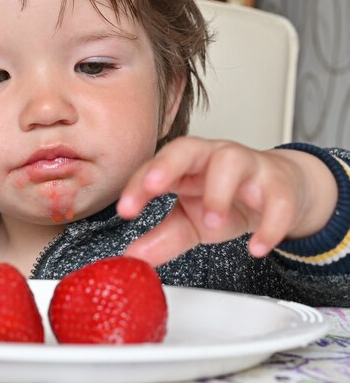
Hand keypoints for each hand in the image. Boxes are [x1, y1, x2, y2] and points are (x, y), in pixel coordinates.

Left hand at [117, 137, 337, 266]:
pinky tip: (257, 248)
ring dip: (218, 193)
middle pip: (188, 147)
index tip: (125, 210)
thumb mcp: (189, 222)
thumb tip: (131, 258)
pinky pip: (277, 199)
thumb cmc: (227, 200)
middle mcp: (213, 157)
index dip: (138, 184)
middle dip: (168, 164)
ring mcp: (248, 167)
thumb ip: (161, 239)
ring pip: (232, 162)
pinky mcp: (280, 185)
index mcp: (186, 164)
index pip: (156, 166)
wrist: (279, 192)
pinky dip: (269, 225)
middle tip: (153, 187)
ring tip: (211, 224)